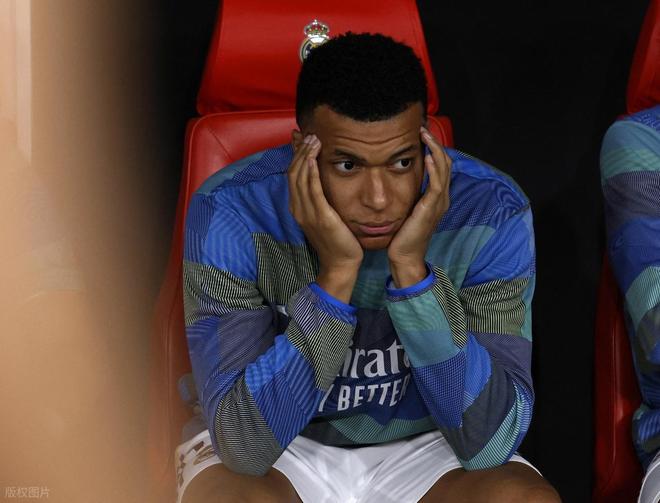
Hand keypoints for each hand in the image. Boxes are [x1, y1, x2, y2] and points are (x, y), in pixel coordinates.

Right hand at [288, 134, 362, 302]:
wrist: (341, 264)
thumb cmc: (337, 240)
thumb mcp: (325, 216)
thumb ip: (321, 199)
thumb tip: (324, 182)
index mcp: (298, 208)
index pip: (292, 175)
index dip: (294, 155)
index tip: (299, 137)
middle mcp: (299, 209)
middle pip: (293, 173)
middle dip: (300, 151)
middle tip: (309, 133)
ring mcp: (308, 213)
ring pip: (300, 178)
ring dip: (305, 156)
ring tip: (313, 139)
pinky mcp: (321, 217)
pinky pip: (312, 191)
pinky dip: (310, 173)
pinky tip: (313, 159)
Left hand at [388, 127, 451, 287]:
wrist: (404, 256)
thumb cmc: (402, 234)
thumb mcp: (405, 208)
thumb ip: (406, 192)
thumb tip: (393, 175)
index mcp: (436, 197)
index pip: (440, 165)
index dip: (433, 147)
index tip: (421, 132)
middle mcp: (441, 197)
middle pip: (446, 162)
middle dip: (435, 142)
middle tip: (423, 126)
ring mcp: (439, 202)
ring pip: (444, 168)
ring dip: (435, 148)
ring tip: (425, 133)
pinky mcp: (431, 208)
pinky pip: (436, 183)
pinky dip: (434, 167)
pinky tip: (428, 155)